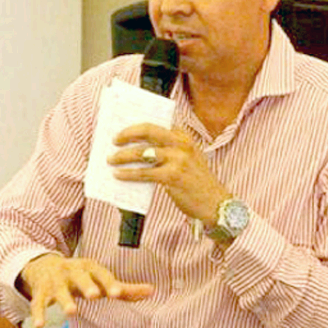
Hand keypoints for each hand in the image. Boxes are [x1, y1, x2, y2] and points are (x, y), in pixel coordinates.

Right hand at [18, 253, 153, 327]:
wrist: (43, 264)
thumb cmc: (79, 275)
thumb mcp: (99, 278)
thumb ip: (124, 288)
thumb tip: (152, 291)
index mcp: (89, 267)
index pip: (101, 274)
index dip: (109, 283)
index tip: (117, 293)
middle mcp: (71, 271)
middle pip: (80, 277)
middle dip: (87, 285)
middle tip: (94, 295)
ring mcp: (55, 280)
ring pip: (59, 290)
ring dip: (65, 300)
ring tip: (72, 312)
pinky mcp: (40, 290)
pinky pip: (38, 301)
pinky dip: (38, 312)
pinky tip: (40, 325)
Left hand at [108, 123, 229, 226]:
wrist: (216, 204)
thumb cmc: (196, 182)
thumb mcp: (187, 159)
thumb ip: (168, 150)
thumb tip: (136, 149)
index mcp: (184, 136)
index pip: (156, 123)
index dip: (136, 123)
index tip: (121, 125)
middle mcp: (182, 143)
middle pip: (148, 130)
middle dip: (127, 133)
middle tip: (114, 140)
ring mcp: (178, 159)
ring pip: (142, 152)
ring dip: (122, 156)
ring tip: (111, 160)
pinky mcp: (173, 176)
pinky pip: (144, 173)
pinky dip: (128, 174)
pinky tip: (119, 175)